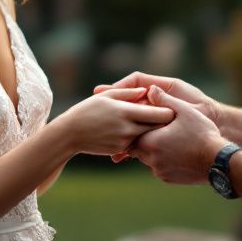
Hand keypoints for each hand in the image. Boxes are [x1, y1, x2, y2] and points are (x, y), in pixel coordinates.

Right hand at [54, 88, 174, 156]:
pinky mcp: (121, 149)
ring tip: (157, 124)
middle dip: (164, 122)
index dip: (168, 110)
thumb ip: (129, 92)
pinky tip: (137, 131)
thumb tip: (148, 90)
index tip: (171, 106)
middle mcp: (128, 129)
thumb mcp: (107, 97)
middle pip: (158, 127)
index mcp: (126, 112)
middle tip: (171, 117)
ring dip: (152, 130)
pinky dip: (139, 137)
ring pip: (148, 136)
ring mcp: (125, 141)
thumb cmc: (88, 110)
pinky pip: (136, 143)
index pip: (160, 114)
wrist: (70, 134)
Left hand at [96, 72, 232, 161]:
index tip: (141, 119)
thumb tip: (149, 89)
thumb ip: (164, 100)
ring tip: (168, 139)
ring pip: (149, 158)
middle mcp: (151, 160)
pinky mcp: (168, 179)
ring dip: (154, 150)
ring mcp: (159, 171)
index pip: (131, 134)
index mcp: (150, 142)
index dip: (136, 126)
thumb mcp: (184, 111)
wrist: (219, 162)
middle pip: (137, 147)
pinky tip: (176, 152)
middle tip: (154, 129)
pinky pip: (160, 168)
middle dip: (144, 138)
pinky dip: (164, 160)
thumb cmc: (202, 134)